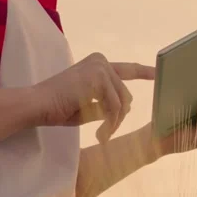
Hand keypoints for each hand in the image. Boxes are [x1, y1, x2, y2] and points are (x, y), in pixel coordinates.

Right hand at [32, 53, 155, 142]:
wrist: (37, 105)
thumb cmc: (57, 107)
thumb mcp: (88, 106)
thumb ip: (106, 104)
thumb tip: (125, 109)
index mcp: (97, 64)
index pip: (127, 69)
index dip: (145, 72)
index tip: (159, 74)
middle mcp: (101, 61)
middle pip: (126, 94)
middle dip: (119, 117)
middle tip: (106, 134)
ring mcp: (100, 68)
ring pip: (122, 103)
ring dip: (114, 123)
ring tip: (102, 136)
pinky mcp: (98, 78)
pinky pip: (114, 107)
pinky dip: (110, 124)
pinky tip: (100, 134)